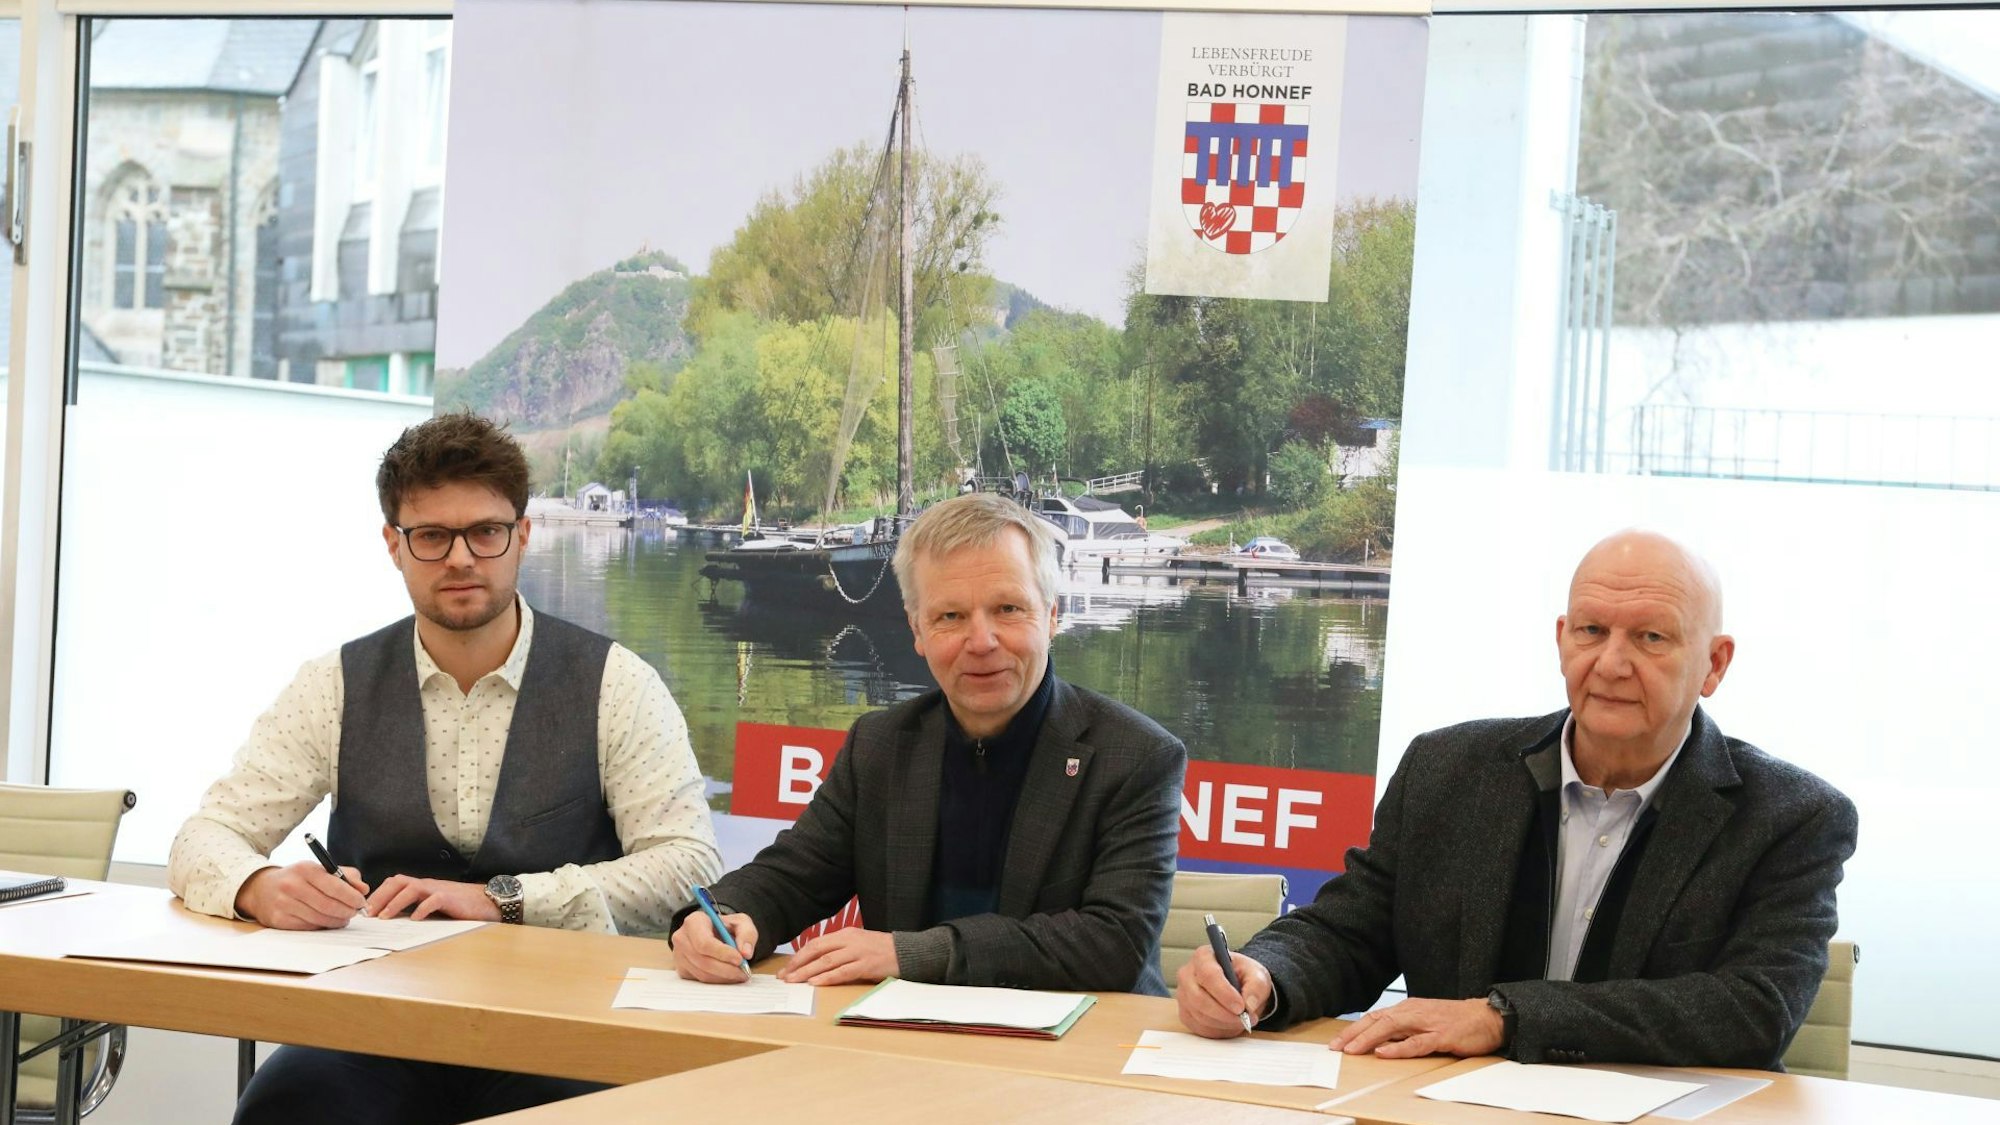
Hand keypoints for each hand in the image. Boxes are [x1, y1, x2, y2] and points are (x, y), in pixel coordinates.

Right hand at [235, 861, 368, 929]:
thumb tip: (363, 889)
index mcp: (305, 869)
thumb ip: (345, 875)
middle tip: (355, 912)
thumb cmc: (298, 878)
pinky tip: (327, 921)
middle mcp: (292, 885)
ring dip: (337, 921)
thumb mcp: (319, 869)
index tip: (362, 902)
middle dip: (347, 911)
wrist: (261, 889)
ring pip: (319, 919)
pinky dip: (322, 926)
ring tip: (344, 918)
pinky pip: (308, 927)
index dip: (352, 897)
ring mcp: (283, 904)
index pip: (335, 886)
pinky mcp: (278, 920)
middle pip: (329, 905)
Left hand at [364, 875, 500, 921]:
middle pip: (398, 882)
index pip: (394, 883)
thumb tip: (394, 919)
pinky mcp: (450, 898)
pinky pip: (434, 900)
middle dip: (380, 896)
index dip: (378, 894)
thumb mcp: (434, 905)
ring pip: (412, 888)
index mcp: (422, 886)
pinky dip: (422, 908)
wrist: (487, 900)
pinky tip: (415, 918)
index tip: (365, 909)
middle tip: (368, 913)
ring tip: (384, 916)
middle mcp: (428, 884)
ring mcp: (439, 889)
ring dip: (395, 902)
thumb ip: (417, 907)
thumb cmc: (460, 905)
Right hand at [671, 910, 757, 982]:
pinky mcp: (682, 970)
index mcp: (694, 922)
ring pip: (702, 974)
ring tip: (739, 974)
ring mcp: (679, 956)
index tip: (740, 959)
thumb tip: (745, 953)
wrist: (714, 934)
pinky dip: (717, 981)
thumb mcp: (741, 923)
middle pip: (703, 961)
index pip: (705, 943)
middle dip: (726, 969)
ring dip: (724, 977)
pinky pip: (700, 980)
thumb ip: (747, 934)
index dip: (722, 953)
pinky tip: (728, 976)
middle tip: (744, 971)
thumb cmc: (725, 927)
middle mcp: (682, 938)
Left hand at [779, 927, 897, 985]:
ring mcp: (858, 952)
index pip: (817, 943)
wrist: (907, 952)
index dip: (799, 956)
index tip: (787, 968)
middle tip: (784, 977)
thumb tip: (817, 963)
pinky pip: (843, 972)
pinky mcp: (867, 965)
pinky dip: (827, 977)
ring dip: (807, 972)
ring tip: (794, 981)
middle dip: (798, 964)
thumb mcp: (859, 944)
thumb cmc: (882, 950)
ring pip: (826, 961)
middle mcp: (850, 940)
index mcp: (846, 933)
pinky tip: (815, 983)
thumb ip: (841, 950)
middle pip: (817, 950)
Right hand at [1176, 945, 1271, 1038]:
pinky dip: (1218, 1030)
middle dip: (1224, 1013)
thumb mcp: (1257, 975)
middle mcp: (1187, 974)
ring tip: (1241, 1020)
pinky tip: (1229, 1024)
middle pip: (1199, 998)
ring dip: (1224, 1023)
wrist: (1238, 987)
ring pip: (1199, 1016)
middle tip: (1244, 1018)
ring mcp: (1183, 995)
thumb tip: (1249, 1004)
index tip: (1241, 1006)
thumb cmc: (1243, 976)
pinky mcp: (1185, 1013)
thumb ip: (1256, 987)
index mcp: (1204, 957)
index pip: (1208, 975)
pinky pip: (1199, 1028)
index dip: (1224, 993)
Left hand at [1328, 997, 1505, 1058]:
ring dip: (1368, 1039)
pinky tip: (1383, 1053)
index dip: (1354, 1029)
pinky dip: (1398, 1048)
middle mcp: (1413, 1012)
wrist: (1487, 1016)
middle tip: (1335, 1047)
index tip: (1337, 1041)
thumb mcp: (1424, 1021)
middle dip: (1353, 1034)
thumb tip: (1380, 1041)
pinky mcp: (1441, 1036)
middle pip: (1376, 1021)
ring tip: (1351, 1049)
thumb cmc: (1455, 1020)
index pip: (1374, 1017)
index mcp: (1407, 1008)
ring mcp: (1426, 1023)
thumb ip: (1404, 1029)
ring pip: (1391, 1028)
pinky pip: (1416, 1043)